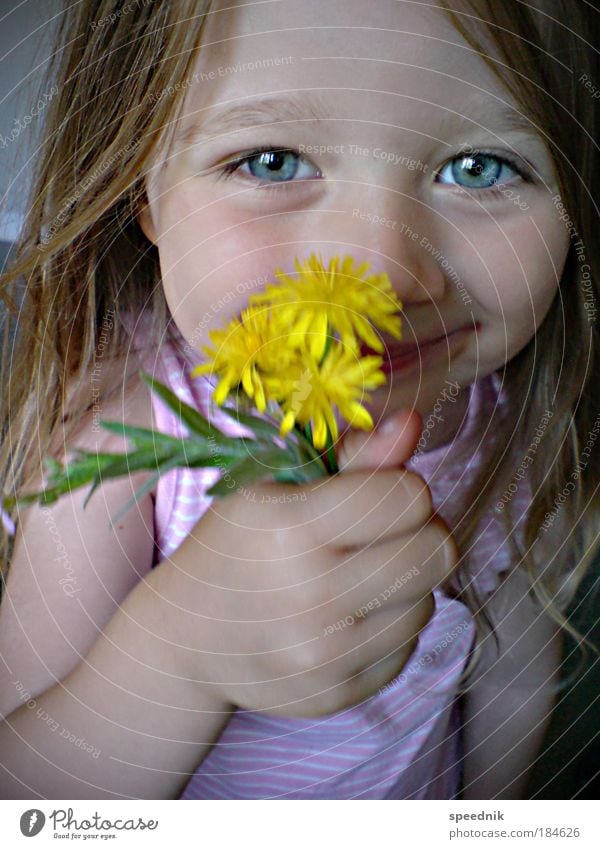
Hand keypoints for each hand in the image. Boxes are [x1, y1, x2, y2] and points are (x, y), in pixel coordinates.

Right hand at [161, 410, 456, 716]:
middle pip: (437, 553)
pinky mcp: (337, 695)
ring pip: (427, 603)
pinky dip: (385, 627)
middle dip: (419, 534)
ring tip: (356, 577)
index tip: (373, 496)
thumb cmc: (234, 545)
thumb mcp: (274, 485)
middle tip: (380, 535)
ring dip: (404, 584)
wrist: (185, 640)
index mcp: (290, 529)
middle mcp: (310, 598)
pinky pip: (405, 648)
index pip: (409, 497)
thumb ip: (352, 455)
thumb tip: (414, 422)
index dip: (400, 489)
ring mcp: (324, 656)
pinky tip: (344, 618)